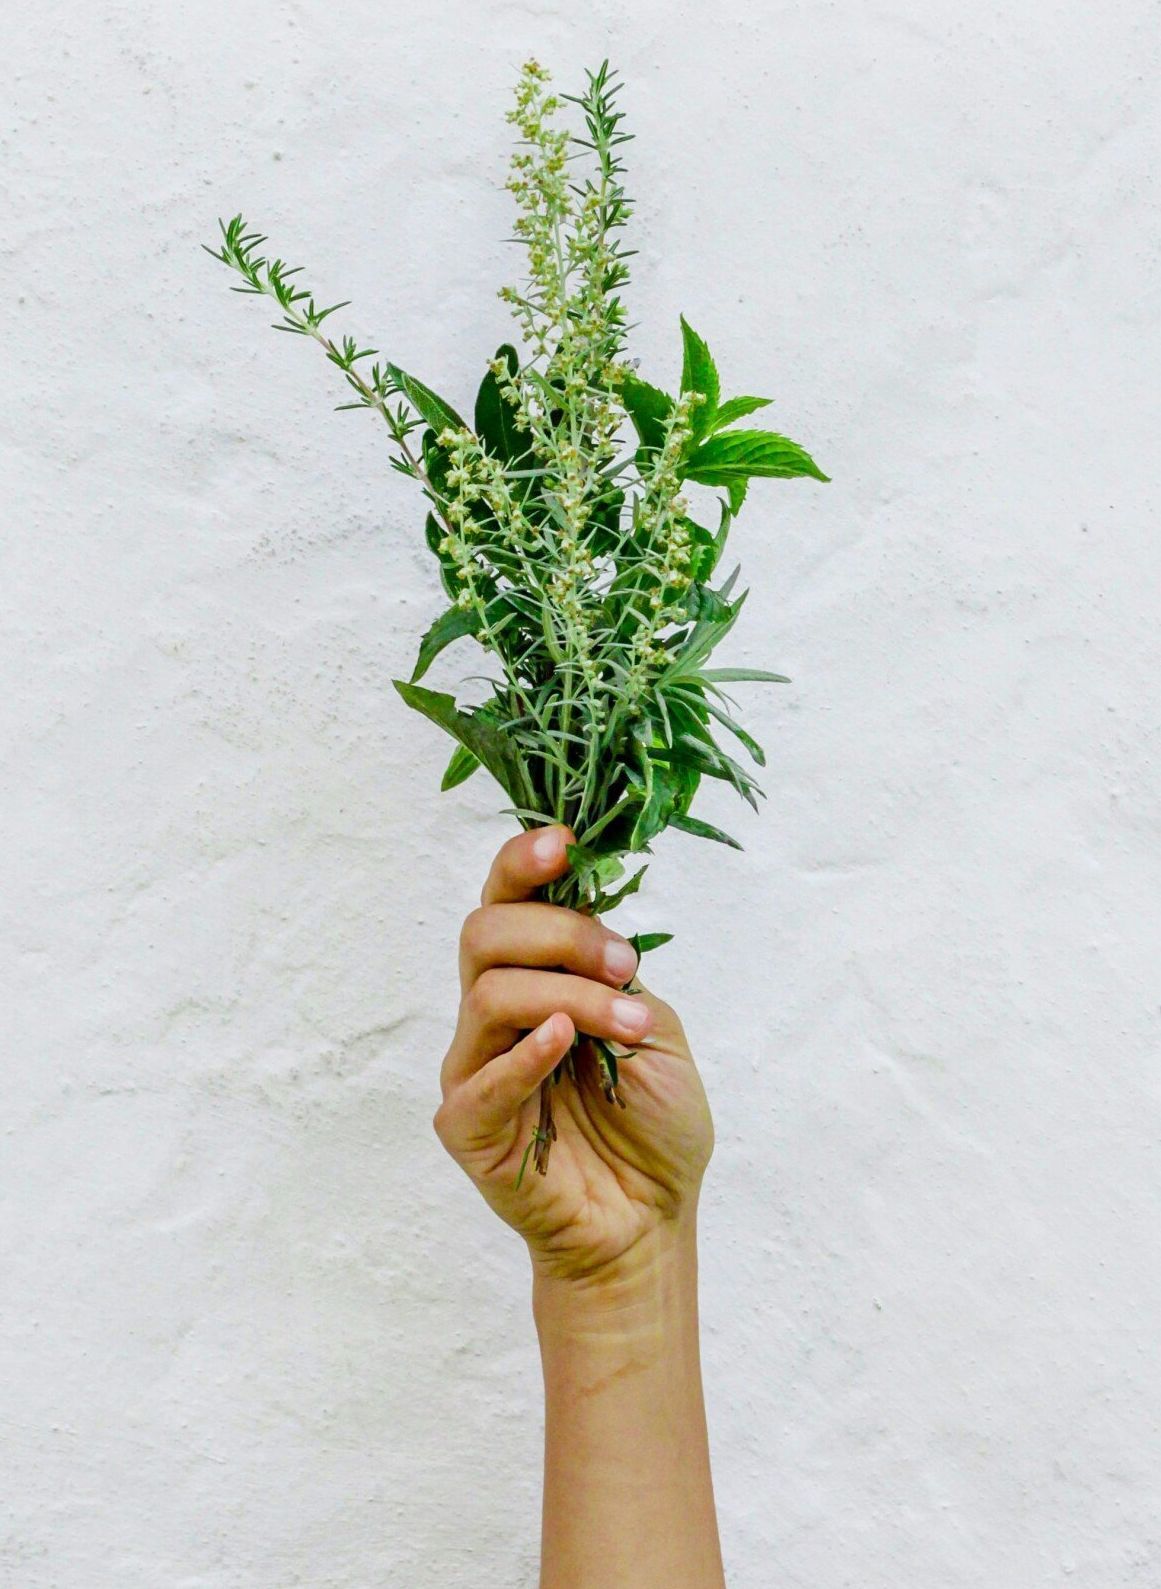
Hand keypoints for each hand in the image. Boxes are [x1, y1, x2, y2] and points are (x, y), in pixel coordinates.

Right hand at [432, 824, 714, 1287]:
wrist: (649, 1220)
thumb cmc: (652, 1127)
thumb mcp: (654, 1028)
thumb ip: (614, 977)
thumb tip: (591, 926)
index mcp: (535, 979)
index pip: (506, 902)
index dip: (523, 863)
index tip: (565, 844)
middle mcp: (494, 1014)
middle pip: (485, 934)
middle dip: (561, 934)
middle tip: (623, 964)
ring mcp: (473, 1068)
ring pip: (491, 994)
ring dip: (570, 996)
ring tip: (628, 1025)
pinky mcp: (467, 1126)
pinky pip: (483, 1080)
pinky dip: (525, 1054)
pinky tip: (564, 1043)